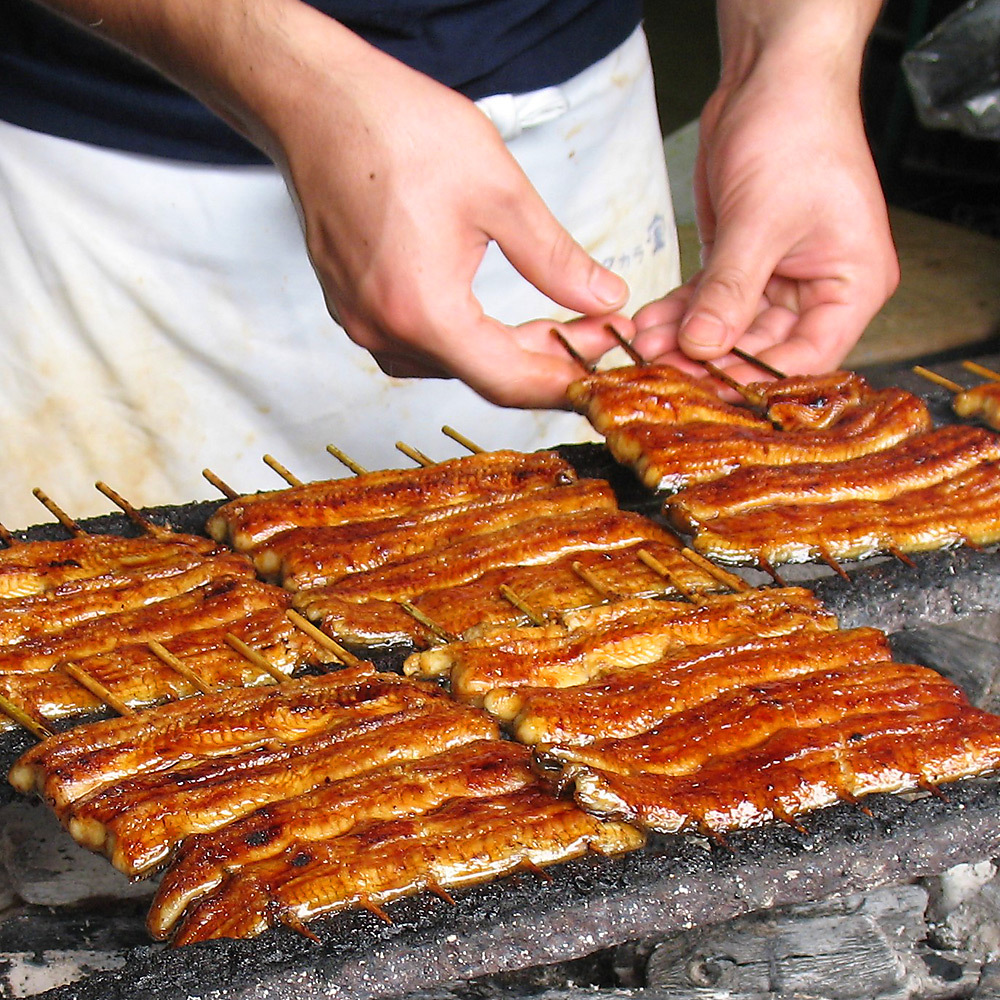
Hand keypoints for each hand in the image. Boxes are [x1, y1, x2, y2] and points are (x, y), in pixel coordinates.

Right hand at [38, 0, 628, 407]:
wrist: (317, 101)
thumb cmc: (394, 130)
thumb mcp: (499, 192)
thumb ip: (556, 259)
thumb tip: (601, 298)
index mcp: (423, 310)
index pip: (507, 380)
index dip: (562, 382)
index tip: (600, 370)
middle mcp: (385, 330)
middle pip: (481, 376)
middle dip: (543, 362)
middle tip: (592, 333)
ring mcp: (362, 321)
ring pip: (450, 364)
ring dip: (504, 352)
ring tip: (553, 325)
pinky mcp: (352, 306)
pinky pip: (417, 345)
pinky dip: (464, 338)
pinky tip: (492, 318)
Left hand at [632, 2, 897, 385]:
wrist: (771, 78)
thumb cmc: (795, 132)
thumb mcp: (761, 219)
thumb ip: (730, 290)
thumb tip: (703, 347)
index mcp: (852, 285)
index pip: (810, 357)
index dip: (758, 379)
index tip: (710, 392)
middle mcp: (819, 290)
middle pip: (762, 349)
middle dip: (708, 360)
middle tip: (661, 373)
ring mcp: (778, 280)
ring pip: (728, 329)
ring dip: (684, 340)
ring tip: (643, 348)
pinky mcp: (741, 264)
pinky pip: (708, 302)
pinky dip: (679, 313)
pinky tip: (647, 325)